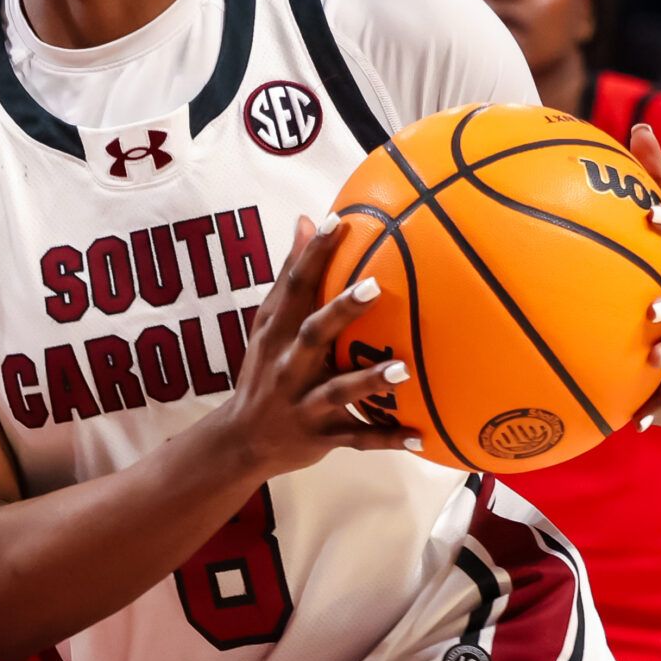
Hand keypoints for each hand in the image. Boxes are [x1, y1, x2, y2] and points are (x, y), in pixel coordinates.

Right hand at [218, 215, 419, 478]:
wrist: (242, 440)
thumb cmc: (264, 371)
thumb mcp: (267, 324)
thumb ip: (289, 277)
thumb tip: (307, 221)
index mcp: (276, 334)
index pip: (293, 288)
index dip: (313, 255)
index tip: (337, 222)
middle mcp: (287, 366)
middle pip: (314, 335)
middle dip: (341, 312)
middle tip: (374, 286)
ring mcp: (303, 404)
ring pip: (338, 392)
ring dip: (369, 381)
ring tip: (403, 368)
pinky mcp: (320, 437)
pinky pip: (357, 439)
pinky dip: (386, 439)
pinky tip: (418, 436)